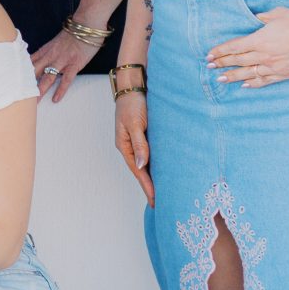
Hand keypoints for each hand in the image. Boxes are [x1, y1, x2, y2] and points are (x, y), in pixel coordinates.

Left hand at [27, 29, 102, 102]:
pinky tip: (56, 99)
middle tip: (20, 96)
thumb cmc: (73, 33)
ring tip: (34, 102)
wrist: (86, 24)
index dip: (20, 74)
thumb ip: (47, 51)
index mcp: (45, 50)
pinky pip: (66, 80)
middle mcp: (50, 56)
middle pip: (34, 72)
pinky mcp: (73, 65)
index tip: (13, 83)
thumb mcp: (55, 42)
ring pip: (47, 78)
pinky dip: (60, 90)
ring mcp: (61, 61)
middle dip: (27, 84)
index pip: (29, 64)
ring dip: (40, 90)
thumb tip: (39, 60)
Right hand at [114, 90, 153, 205]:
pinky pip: (151, 154)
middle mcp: (131, 147)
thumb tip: (142, 165)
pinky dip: (157, 165)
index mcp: (124, 146)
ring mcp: (138, 142)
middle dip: (149, 187)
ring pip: (147, 164)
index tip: (155, 201)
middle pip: (141, 171)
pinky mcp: (146, 136)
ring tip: (163, 192)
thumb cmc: (133, 103)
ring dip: (154, 177)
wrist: (133, 86)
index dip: (147, 187)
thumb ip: (140, 144)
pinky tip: (163, 170)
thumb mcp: (135, 123)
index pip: (138, 172)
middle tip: (160, 203)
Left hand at [207, 7, 288, 87]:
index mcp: (260, 40)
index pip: (234, 47)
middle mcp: (264, 55)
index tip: (210, 55)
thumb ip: (264, 17)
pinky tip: (246, 85)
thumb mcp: (279, 13)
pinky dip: (254, 83)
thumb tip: (257, 19)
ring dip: (233, 76)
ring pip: (249, 73)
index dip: (220, 51)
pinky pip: (266, 81)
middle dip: (222, 64)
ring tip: (221, 79)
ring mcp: (274, 67)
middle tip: (210, 67)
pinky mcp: (285, 74)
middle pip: (238, 61)